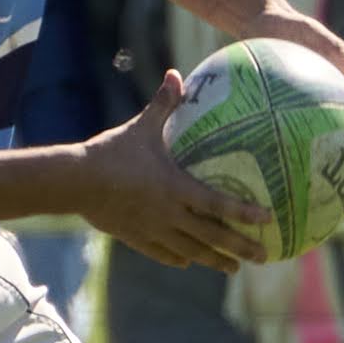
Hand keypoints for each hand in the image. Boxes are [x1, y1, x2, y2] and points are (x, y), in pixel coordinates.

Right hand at [78, 71, 273, 271]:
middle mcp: (169, 214)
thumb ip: (163, 104)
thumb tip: (175, 74)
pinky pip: (163, 253)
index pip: (218, 204)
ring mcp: (153, 230)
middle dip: (240, 248)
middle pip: (212, 236)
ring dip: (215, 260)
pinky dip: (180, 258)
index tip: (267, 219)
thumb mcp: (140, 127)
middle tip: (263, 257)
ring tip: (233, 268)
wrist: (76, 182)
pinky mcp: (136, 238)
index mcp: (175, 187)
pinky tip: (188, 261)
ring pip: (192, 251)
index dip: (244, 213)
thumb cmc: (111, 152)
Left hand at [237, 2, 343, 163]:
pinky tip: (270, 173)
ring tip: (316, 195)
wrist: (257, 20)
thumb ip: (330, 45)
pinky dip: (279, 151)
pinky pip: (281, 133)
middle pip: (341, 138)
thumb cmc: (285, 23)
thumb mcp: (308, 30)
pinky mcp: (279, 108)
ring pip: (312, 141)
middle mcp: (323, 100)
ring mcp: (301, 106)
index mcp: (338, 84)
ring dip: (317, 167)